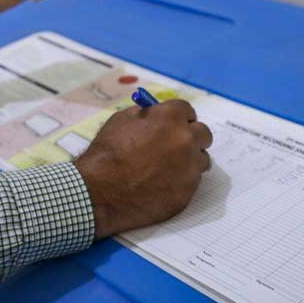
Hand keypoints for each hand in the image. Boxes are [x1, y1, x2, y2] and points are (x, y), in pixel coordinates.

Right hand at [72, 99, 212, 238]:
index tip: (172, 124)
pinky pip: (192, 181)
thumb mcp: (121, 120)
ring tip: (166, 168)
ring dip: (189, 160)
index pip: (188, 110)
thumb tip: (157, 116)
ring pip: (201, 159)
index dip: (178, 117)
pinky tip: (161, 184)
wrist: (101, 190)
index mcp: (170, 118)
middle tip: (174, 145)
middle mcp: (186, 140)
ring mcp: (190, 167)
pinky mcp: (188, 192)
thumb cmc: (107, 152)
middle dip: (190, 136)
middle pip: (203, 134)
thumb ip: (146, 115)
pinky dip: (181, 180)